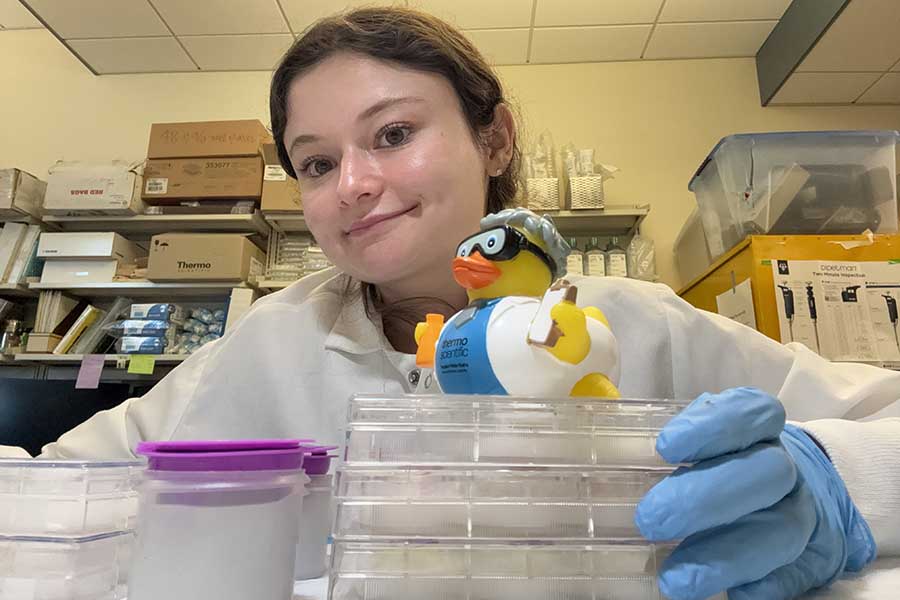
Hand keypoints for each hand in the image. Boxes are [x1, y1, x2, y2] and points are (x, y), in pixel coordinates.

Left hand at [635, 388, 875, 599]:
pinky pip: (795, 575)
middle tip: (649, 521)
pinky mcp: (812, 559)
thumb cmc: (729, 460)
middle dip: (704, 499)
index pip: (750, 413)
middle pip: (765, 474)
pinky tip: (734, 595)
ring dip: (725, 557)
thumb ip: (679, 441)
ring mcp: (802, 514)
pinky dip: (765, 587)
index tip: (665, 446)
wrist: (803, 493)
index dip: (711, 427)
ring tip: (675, 580)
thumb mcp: (707, 437)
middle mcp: (785, 467)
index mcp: (759, 428)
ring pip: (779, 531)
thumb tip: (621, 455)